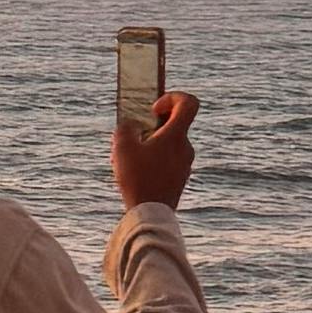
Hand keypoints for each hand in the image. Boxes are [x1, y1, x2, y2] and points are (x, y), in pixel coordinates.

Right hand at [112, 88, 197, 210]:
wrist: (150, 215)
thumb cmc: (137, 178)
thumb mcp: (122, 147)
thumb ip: (125, 128)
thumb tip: (131, 125)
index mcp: (176, 135)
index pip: (189, 103)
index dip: (172, 97)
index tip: (154, 109)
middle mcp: (185, 148)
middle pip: (173, 125)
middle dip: (150, 126)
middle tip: (131, 138)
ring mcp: (184, 164)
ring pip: (167, 145)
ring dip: (149, 145)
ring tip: (127, 159)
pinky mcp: (179, 179)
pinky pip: (167, 161)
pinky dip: (152, 161)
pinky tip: (134, 173)